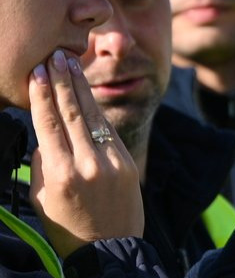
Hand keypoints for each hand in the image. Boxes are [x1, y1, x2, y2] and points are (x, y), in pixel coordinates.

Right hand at [27, 49, 144, 256]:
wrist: (111, 249)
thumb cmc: (68, 226)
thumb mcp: (42, 198)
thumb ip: (43, 163)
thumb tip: (47, 135)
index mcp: (61, 174)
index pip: (49, 124)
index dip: (42, 95)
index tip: (37, 72)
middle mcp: (88, 164)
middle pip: (72, 112)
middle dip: (62, 81)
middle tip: (54, 55)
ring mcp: (112, 162)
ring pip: (92, 116)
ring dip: (81, 86)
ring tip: (70, 62)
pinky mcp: (128, 162)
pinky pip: (108, 129)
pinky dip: (96, 108)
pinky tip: (87, 90)